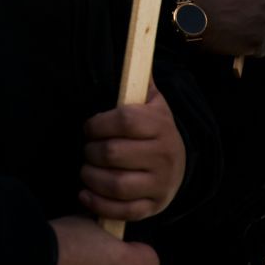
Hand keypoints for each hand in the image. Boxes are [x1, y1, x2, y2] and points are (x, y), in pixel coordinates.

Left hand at [79, 81, 184, 221]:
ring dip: (90, 177)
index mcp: (161, 125)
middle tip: (87, 149)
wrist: (178, 165)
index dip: (98, 123)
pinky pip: (123, 212)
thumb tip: (133, 53)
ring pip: (116, 185)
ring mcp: (161, 184)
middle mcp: (164, 155)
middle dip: (89, 151)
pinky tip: (86, 194)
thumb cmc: (153, 130)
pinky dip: (99, 204)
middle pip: (113, 154)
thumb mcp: (151, 102)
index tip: (89, 127)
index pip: (124, 121)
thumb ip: (140, 81)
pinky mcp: (154, 207)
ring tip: (86, 170)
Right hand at [188, 0, 264, 56]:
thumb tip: (256, 4)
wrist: (196, 20)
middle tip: (244, 26)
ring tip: (236, 35)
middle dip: (262, 23)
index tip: (261, 10)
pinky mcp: (259, 44)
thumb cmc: (210, 3)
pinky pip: (260, 50)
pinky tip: (235, 44)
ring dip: (257, 37)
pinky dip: (250, 51)